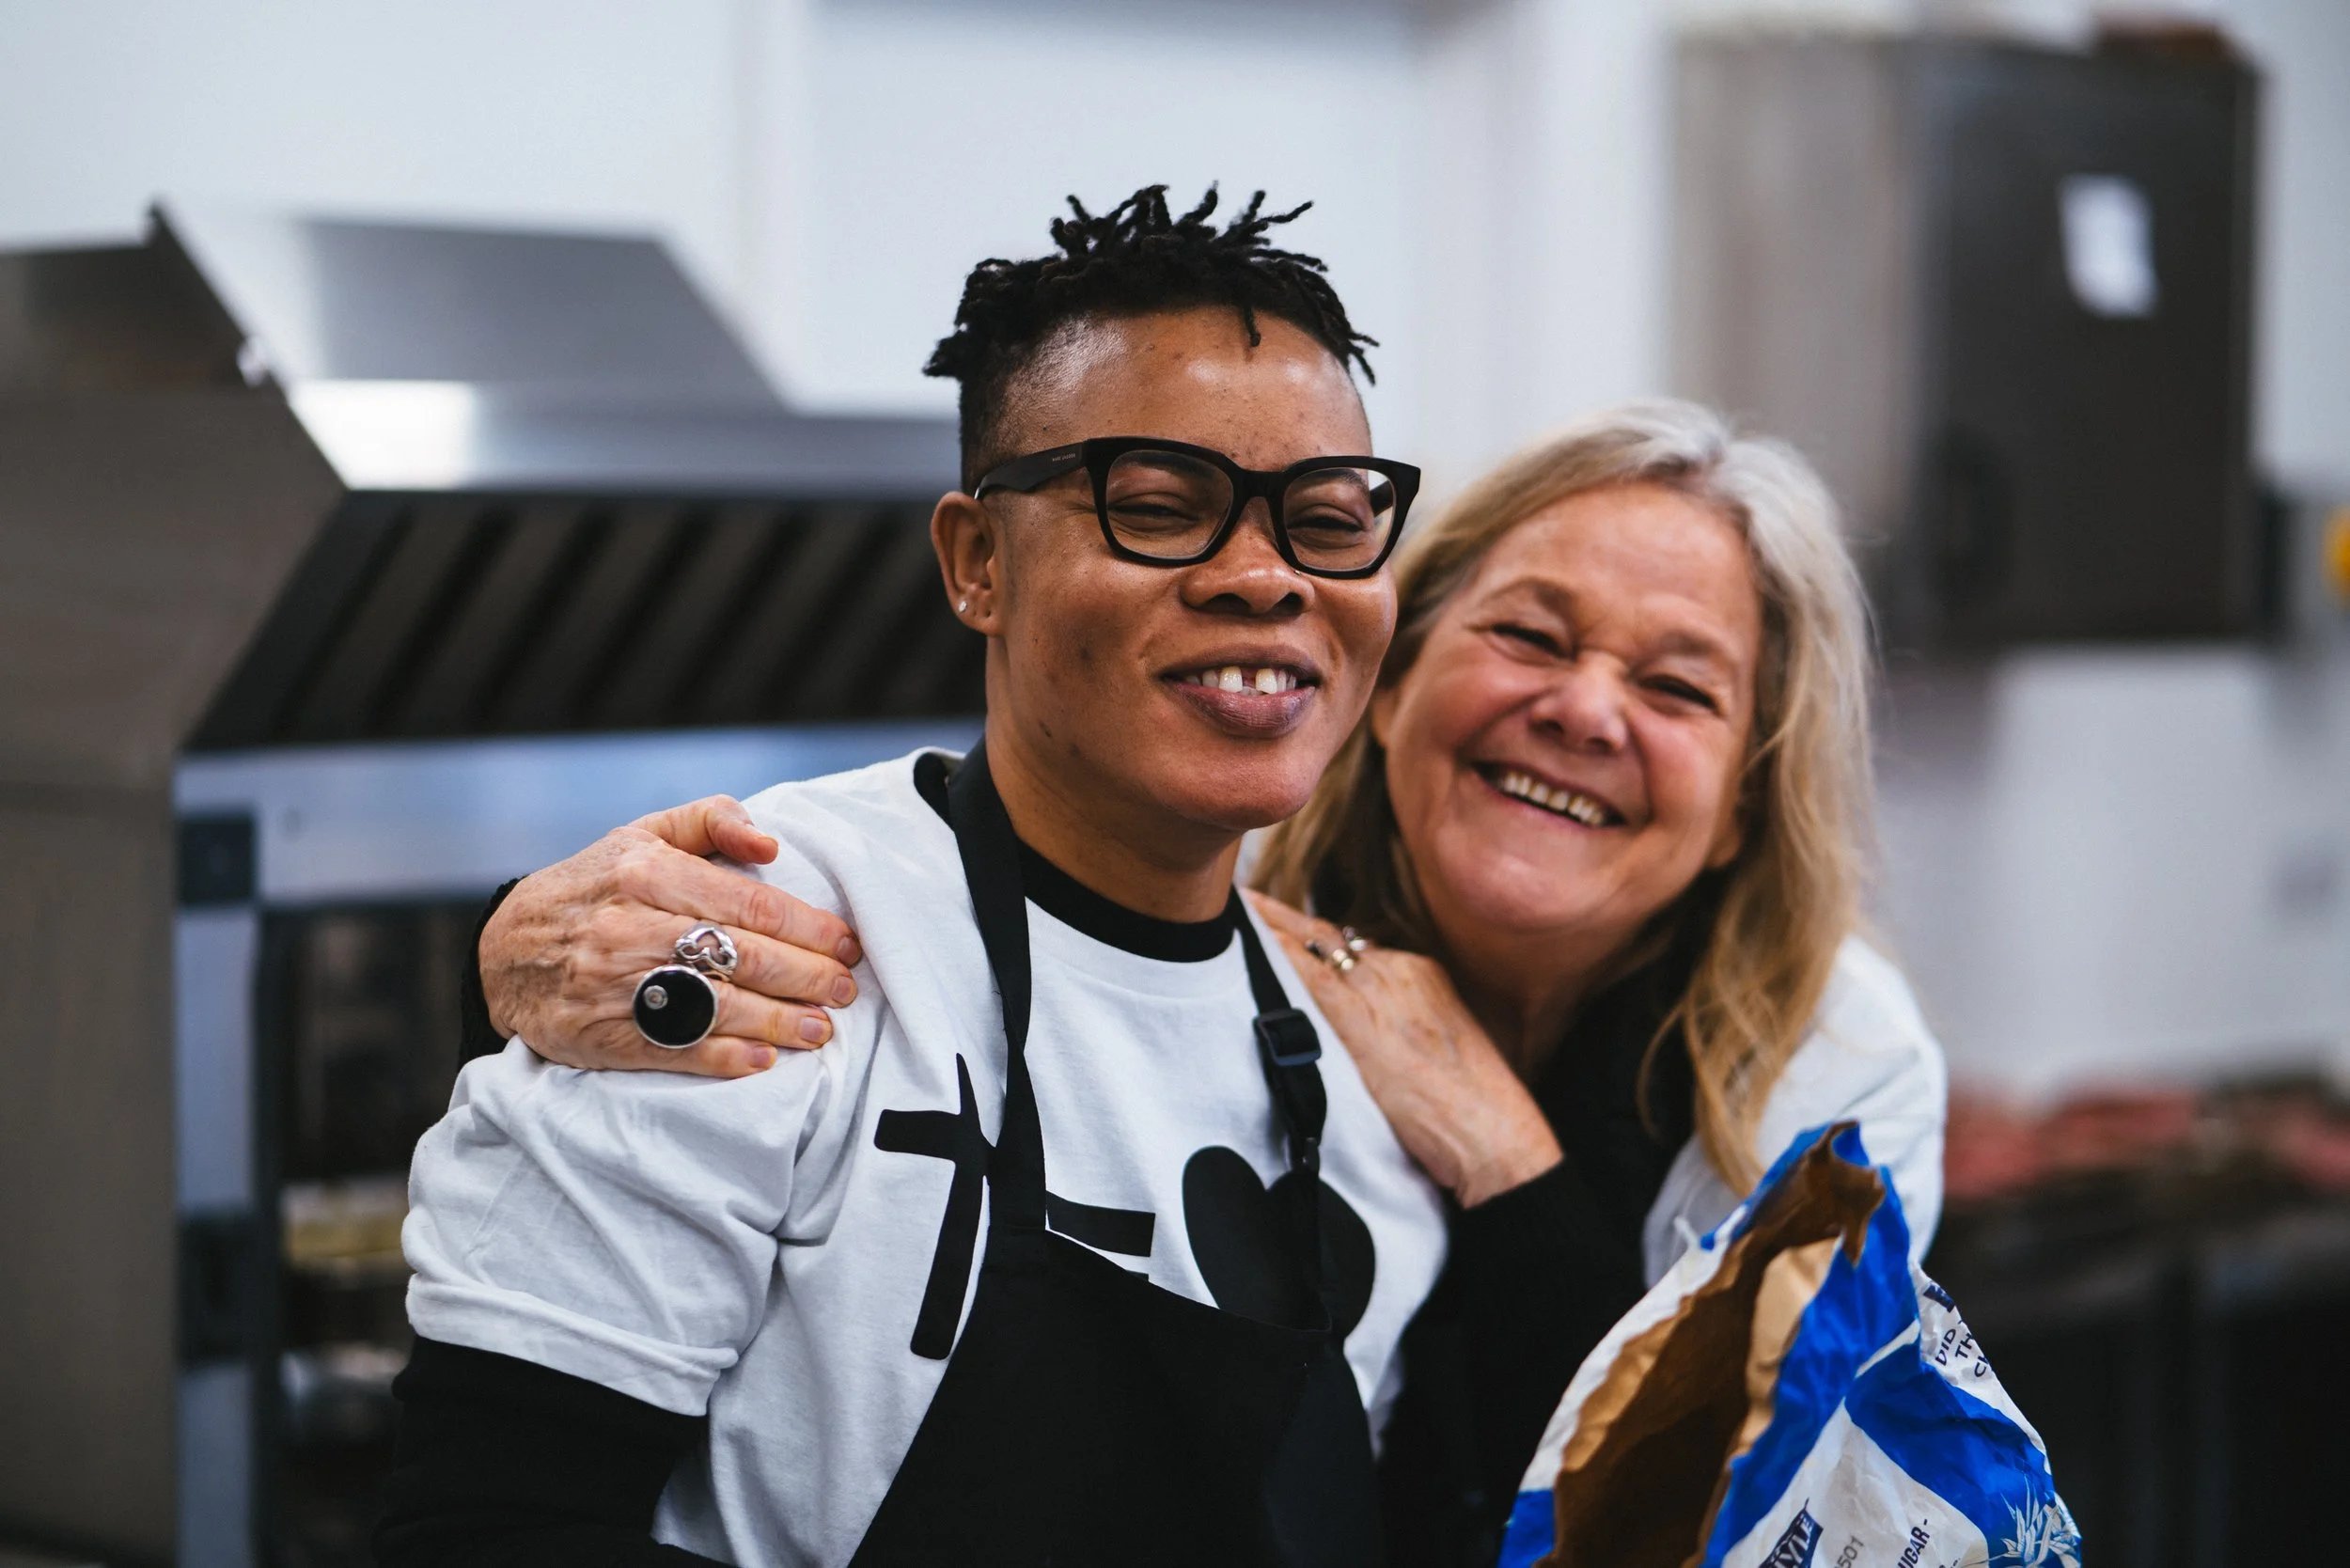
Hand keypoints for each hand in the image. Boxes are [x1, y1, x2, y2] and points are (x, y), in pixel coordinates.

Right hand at [483, 795, 864, 1078]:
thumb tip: (770, 843)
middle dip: (807, 976)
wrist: (505, 948)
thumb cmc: (594, 886)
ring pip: (716, 1005)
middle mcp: (631, 926)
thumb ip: (711, 821)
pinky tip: (763, 1060)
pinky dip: (724, 1057)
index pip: (749, 904)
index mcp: (647, 872)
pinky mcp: (601, 1035)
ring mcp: (614, 984)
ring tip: (821, 1029)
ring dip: (779, 1022)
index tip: (848, 944)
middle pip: (742, 956)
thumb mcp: (642, 835)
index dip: (808, 928)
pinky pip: (675, 1049)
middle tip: (846, 990)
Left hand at [1249, 893, 1562, 1207]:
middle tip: (1245, 900)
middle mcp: (1398, 971)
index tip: (1283, 924)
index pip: (1353, 946)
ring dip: (1273, 926)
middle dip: (1285, 918)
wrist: (1494, 1135)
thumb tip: (1369, 1037)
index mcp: (1419, 974)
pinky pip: (1310, 976)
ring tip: (1236, 908)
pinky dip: (1280, 953)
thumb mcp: (1437, 1051)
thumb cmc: (1472, 1111)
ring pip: (1314, 947)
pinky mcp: (1361, 1022)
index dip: (1314, 936)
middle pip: (1328, 936)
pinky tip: (1251, 939)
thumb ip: (1400, 1029)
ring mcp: (1380, 991)